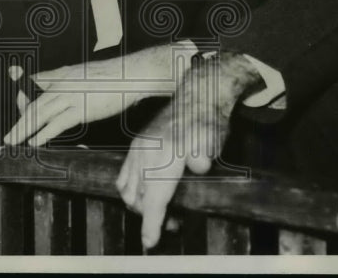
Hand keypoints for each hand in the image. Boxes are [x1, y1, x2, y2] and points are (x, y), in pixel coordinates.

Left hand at [3, 44, 191, 146]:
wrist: (131, 75)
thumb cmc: (113, 76)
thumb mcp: (84, 72)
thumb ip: (68, 79)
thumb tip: (54, 86)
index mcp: (63, 75)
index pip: (36, 83)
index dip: (22, 91)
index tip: (11, 92)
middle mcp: (62, 84)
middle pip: (34, 103)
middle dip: (18, 119)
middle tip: (7, 136)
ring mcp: (70, 96)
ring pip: (40, 114)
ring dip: (23, 129)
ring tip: (12, 141)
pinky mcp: (81, 109)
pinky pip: (57, 123)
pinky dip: (43, 133)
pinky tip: (34, 142)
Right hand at [116, 53, 260, 248]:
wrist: (197, 95)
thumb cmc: (208, 121)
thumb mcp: (214, 138)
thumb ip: (204, 154)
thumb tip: (198, 165)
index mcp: (165, 152)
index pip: (154, 196)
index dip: (151, 222)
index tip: (150, 242)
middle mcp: (146, 151)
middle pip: (140, 197)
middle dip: (152, 217)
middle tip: (174, 224)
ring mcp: (138, 147)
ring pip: (128, 189)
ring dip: (141, 206)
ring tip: (162, 211)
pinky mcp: (135, 145)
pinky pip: (123, 176)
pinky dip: (131, 191)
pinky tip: (145, 195)